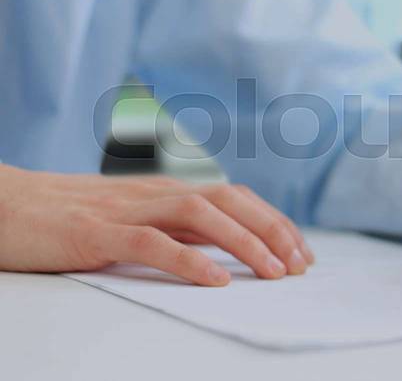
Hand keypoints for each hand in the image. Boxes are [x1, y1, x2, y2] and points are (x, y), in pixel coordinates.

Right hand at [0, 164, 313, 285]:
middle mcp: (154, 193)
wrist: (3, 204)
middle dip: (272, 230)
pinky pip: (150, 243)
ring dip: (243, 242)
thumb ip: (175, 228)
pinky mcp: (95, 233)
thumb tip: (224, 248)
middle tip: (301, 264)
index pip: (235, 198)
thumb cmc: (69, 217)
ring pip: (200, 215)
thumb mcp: (133, 219)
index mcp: (165, 191)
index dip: (273, 222)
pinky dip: (188, 260)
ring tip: (274, 272)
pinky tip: (217, 280)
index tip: (301, 252)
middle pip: (229, 200)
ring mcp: (126, 210)